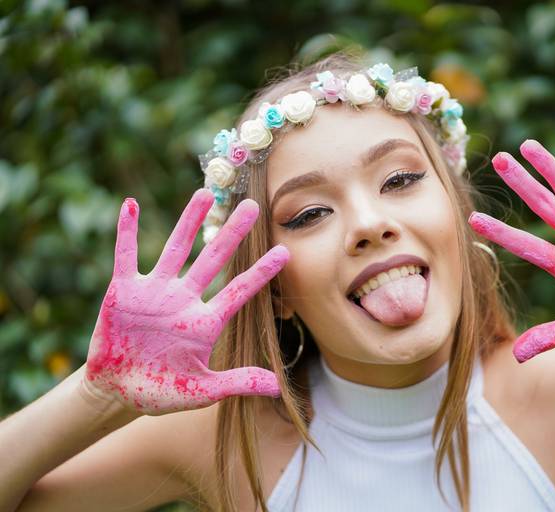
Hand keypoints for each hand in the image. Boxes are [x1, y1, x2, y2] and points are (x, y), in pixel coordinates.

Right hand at [84, 189, 288, 413]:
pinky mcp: (123, 291)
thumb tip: (276, 387)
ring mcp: (155, 292)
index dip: (261, 272)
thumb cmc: (162, 390)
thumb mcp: (202, 391)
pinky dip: (127, 231)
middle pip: (213, 259)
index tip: (284, 251)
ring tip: (204, 192)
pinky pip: (126, 256)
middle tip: (253, 205)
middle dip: (233, 233)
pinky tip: (131, 204)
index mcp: (205, 322)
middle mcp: (184, 300)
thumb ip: (237, 383)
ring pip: (176, 249)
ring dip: (189, 221)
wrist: (117, 392)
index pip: (239, 292)